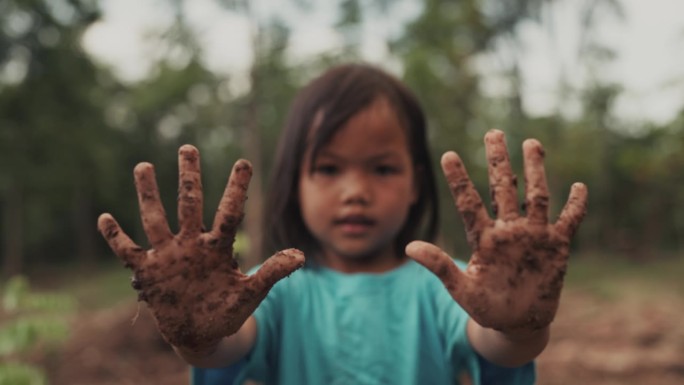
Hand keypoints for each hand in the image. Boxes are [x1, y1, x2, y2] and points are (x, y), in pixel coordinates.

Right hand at [97, 145, 303, 351]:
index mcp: (218, 247)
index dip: (236, 188)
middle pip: (190, 205)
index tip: (244, 162)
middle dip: (189, 178)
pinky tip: (105, 218)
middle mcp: (192, 244)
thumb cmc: (227, 310)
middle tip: (188, 148)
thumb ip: (272, 273)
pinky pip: (128, 251)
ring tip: (143, 165)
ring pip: (156, 219)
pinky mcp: (148, 273)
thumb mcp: (252, 293)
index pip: (228, 212)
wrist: (201, 333)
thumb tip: (301, 256)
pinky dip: (115, 237)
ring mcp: (168, 256)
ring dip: (149, 195)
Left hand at [406, 129, 586, 333]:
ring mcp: (533, 236)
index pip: (469, 202)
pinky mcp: (556, 246)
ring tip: (531, 143)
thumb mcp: (461, 290)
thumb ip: (439, 266)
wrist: (516, 323)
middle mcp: (508, 230)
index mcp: (483, 238)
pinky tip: (579, 186)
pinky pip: (569, 221)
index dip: (459, 180)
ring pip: (535, 196)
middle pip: (503, 188)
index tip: (448, 155)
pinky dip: (576, 206)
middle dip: (499, 161)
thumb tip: (408, 247)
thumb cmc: (486, 306)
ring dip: (535, 171)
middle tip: (493, 133)